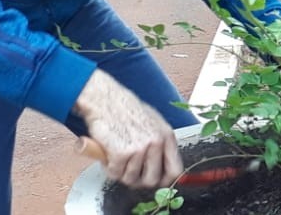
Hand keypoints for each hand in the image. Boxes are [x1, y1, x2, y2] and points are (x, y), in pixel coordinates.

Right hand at [72, 70, 181, 188]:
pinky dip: (109, 168)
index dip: (163, 180)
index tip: (155, 181)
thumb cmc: (127, 110)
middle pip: (152, 180)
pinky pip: (115, 173)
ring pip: (131, 179)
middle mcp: (156, 143)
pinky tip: (108, 155)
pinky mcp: (121, 153)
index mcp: (167, 136)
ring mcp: (139, 148)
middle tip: (129, 172)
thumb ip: (160, 144)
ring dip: (121, 172)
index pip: (174, 171)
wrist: (105, 99)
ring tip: (117, 157)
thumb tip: (163, 167)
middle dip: (138, 180)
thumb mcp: (153, 123)